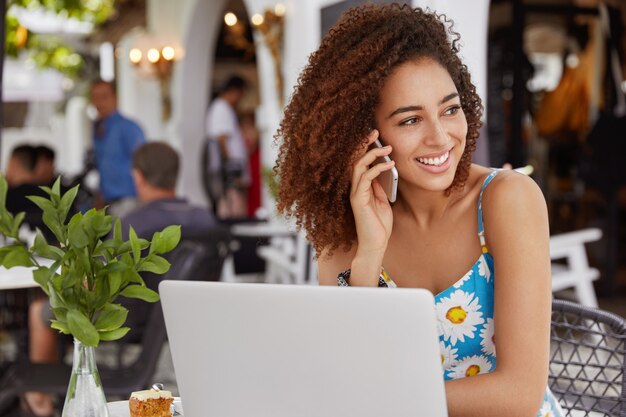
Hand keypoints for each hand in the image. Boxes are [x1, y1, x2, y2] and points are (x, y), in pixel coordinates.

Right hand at [349, 130, 394, 257]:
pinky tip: (389, 164)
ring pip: (358, 166)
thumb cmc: (379, 226)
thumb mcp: (383, 201)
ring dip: (372, 154)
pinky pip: (365, 178)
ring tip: (387, 147)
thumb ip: (380, 187)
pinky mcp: (358, 199)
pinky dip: (377, 168)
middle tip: (375, 132)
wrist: (375, 244)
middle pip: (355, 159)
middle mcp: (355, 188)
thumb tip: (384, 171)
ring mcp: (355, 193)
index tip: (376, 137)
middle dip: (364, 144)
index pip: (360, 162)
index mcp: (360, 187)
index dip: (366, 148)